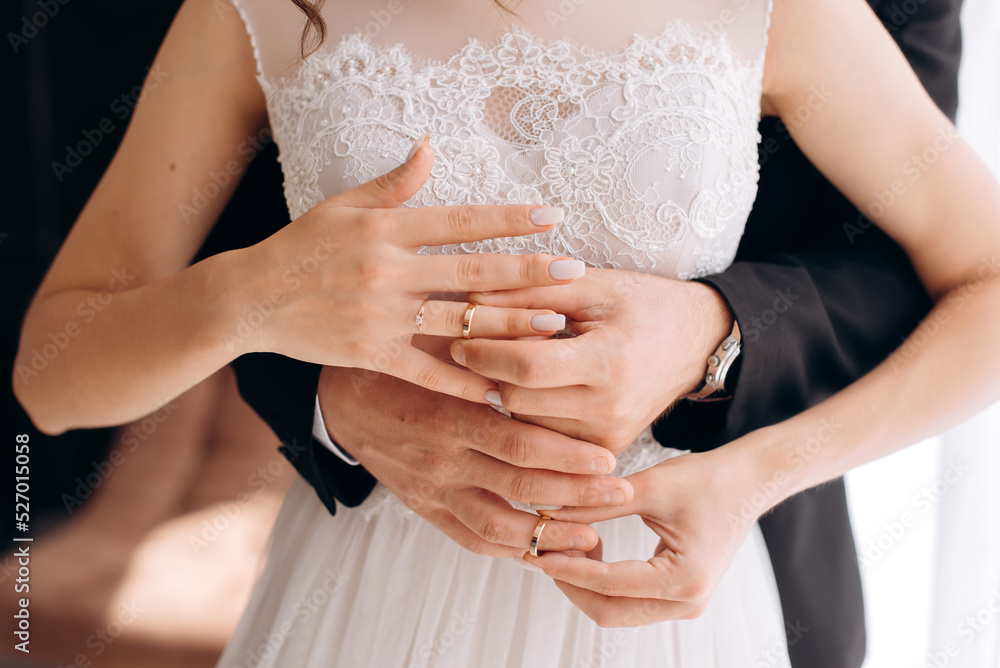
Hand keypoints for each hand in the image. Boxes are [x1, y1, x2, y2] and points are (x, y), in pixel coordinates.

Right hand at [240, 136, 584, 403]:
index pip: (461, 220)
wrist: (250, 298)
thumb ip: (394, 183)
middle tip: (574, 274)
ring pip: (458, 321)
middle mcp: (388, 271)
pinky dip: (464, 382)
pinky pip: (427, 371)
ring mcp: (381, 316)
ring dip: (510, 325)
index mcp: (386, 228)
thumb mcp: (344, 205)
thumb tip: (430, 144)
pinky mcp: (371, 354)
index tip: (553, 216)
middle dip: (528, 272)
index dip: (510, 218)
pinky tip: (501, 389)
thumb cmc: (301, 246)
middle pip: (471, 271)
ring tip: (555, 327)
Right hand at [317, 357, 635, 558]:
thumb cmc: (397, 359)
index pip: (516, 443)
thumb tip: (552, 320)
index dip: (566, 456)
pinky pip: (472, 541)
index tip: (609, 459)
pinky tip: (545, 551)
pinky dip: (511, 550)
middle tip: (621, 495)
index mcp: (446, 416)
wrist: (338, 398)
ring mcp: (433, 491)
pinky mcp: (426, 509)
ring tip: (593, 537)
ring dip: (548, 536)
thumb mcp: (435, 338)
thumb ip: (488, 334)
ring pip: (498, 528)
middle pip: (519, 487)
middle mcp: (441, 461)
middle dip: (575, 496)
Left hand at [450, 269, 733, 451]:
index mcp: (609, 361)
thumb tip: (469, 301)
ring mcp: (609, 437)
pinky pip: (547, 441)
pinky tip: (521, 390)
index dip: (484, 352)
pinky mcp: (607, 450)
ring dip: (503, 399)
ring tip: (494, 368)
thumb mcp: (592, 285)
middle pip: (517, 401)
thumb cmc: (643, 304)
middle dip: (486, 375)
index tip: (458, 339)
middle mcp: (610, 408)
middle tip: (467, 351)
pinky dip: (527, 417)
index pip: (526, 367)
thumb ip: (531, 290)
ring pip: (525, 427)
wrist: (698, 342)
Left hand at [524, 444, 762, 626]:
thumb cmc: (709, 479)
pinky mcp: (679, 595)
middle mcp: (687, 602)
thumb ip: (599, 505)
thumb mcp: (650, 487)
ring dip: (584, 583)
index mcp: (684, 581)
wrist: (750, 480)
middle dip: (571, 583)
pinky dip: (602, 581)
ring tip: (562, 544)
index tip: (537, 551)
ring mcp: (685, 604)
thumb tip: (550, 513)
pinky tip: (588, 546)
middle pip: (609, 611)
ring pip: (617, 610)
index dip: (568, 568)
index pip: (610, 584)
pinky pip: (630, 600)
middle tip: (542, 551)